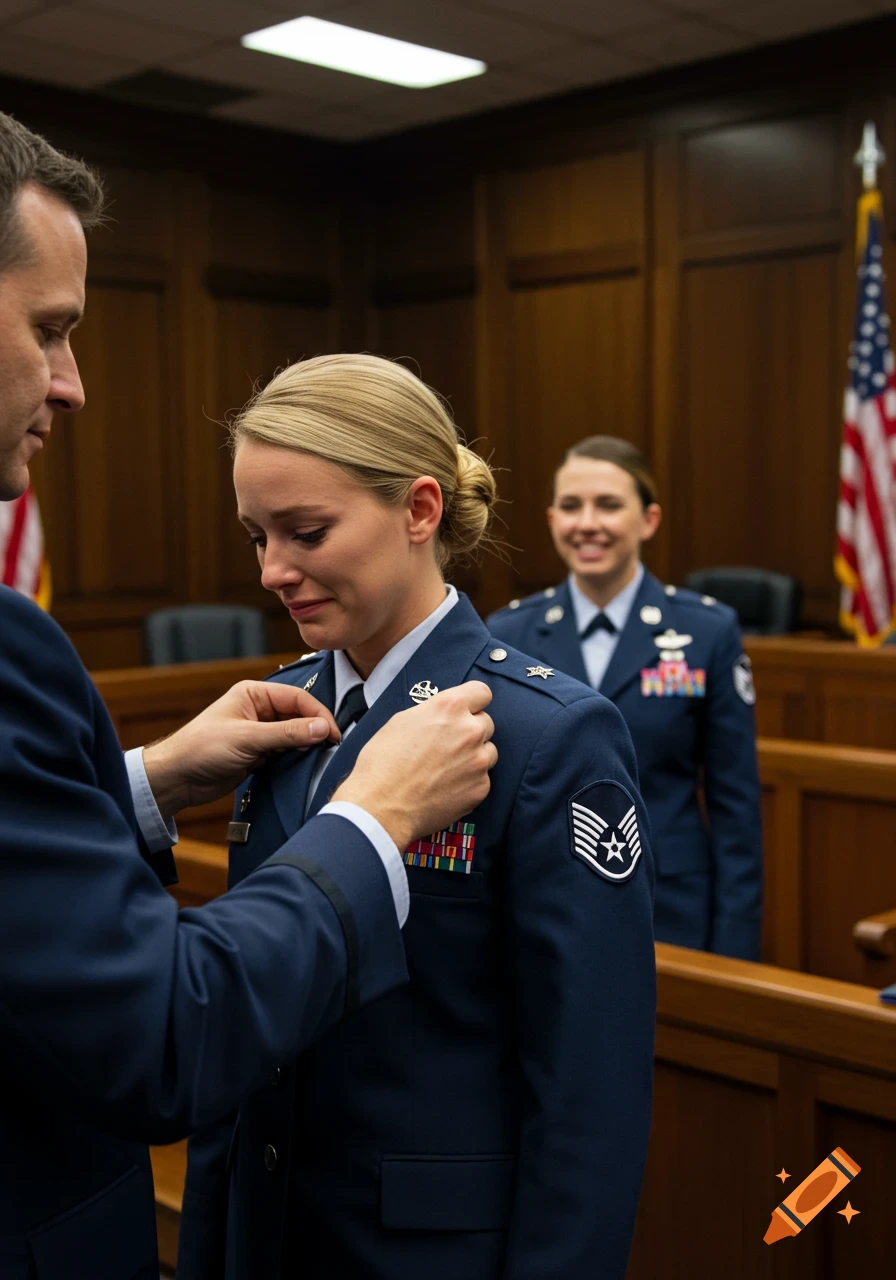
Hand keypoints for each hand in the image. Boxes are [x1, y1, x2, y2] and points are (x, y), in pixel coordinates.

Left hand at [143, 681, 340, 815]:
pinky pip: (286, 753)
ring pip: (295, 735)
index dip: (318, 714)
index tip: (334, 734)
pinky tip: (306, 767)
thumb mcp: (248, 738)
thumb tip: (324, 728)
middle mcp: (259, 710)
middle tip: (332, 748)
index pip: (297, 698)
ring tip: (322, 758)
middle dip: (315, 730)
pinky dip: (297, 759)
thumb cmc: (202, 749)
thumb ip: (287, 733)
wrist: (176, 779)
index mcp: (254, 694)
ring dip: (307, 746)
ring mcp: (260, 732)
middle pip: (299, 716)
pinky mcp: (259, 753)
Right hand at [332, 681, 496, 850]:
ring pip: (488, 752)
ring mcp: (478, 761)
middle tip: (448, 745)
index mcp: (449, 708)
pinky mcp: (480, 788)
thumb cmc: (383, 764)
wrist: (381, 807)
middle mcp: (470, 731)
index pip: (482, 692)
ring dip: (474, 757)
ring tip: (447, 769)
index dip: (474, 702)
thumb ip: (432, 713)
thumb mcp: (401, 721)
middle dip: (471, 731)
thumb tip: (442, 717)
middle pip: (486, 723)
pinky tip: (446, 788)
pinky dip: (469, 782)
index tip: (468, 710)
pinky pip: (482, 779)